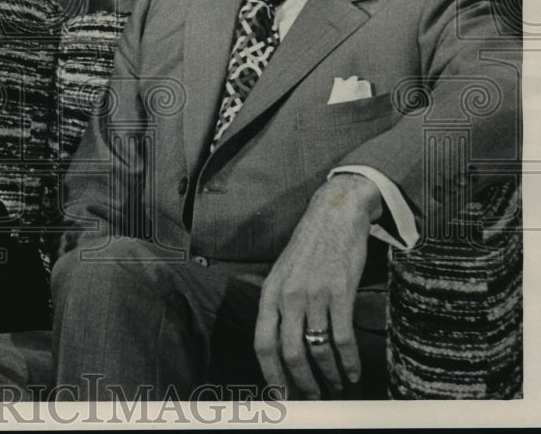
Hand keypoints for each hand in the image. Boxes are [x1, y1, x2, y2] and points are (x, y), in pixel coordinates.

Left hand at [253, 174, 380, 398]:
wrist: (334, 215)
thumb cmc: (309, 248)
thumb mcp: (282, 273)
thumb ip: (278, 305)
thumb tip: (280, 346)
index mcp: (270, 293)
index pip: (262, 343)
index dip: (270, 374)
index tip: (280, 396)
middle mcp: (288, 296)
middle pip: (289, 353)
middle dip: (302, 383)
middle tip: (313, 398)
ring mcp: (314, 294)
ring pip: (318, 350)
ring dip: (329, 376)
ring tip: (336, 388)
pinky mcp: (340, 292)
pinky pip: (343, 338)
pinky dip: (348, 362)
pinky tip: (353, 373)